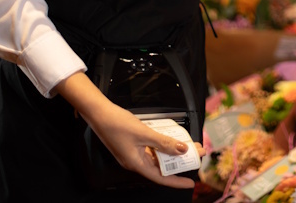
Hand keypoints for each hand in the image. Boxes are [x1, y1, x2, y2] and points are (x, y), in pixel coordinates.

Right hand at [55, 72, 203, 187]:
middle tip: (195, 154)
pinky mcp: (134, 144)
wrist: (100, 113)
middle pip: (161, 166)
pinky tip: (172, 139)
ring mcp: (134, 153)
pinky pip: (152, 149)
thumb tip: (182, 150)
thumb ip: (164, 142)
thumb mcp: (144, 133)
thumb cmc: (117, 124)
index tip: (190, 182)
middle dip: (179, 162)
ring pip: (158, 157)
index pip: (161, 178)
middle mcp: (135, 161)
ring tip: (188, 145)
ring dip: (173, 152)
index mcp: (136, 164)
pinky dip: (163, 145)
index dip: (176, 181)